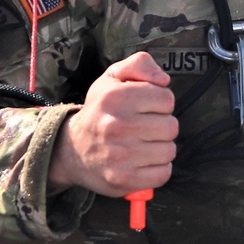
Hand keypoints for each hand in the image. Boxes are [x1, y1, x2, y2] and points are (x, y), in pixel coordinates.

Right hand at [47, 51, 177, 196]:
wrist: (72, 150)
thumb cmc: (101, 110)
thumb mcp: (113, 77)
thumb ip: (140, 64)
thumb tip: (164, 81)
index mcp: (115, 97)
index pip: (167, 99)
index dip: (160, 102)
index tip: (146, 107)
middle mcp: (116, 125)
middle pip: (171, 126)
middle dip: (162, 125)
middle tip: (146, 127)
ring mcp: (120, 155)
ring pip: (169, 151)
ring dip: (161, 147)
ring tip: (143, 144)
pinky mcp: (124, 179)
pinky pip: (163, 174)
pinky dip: (158, 169)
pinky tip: (143, 161)